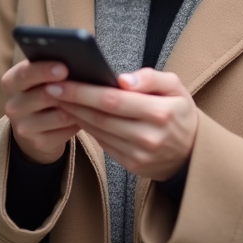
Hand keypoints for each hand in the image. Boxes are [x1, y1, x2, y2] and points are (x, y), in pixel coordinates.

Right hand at [1, 60, 80, 164]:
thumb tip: (77, 62)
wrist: (34, 126)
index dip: (44, 70)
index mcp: (11, 82)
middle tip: (86, 83)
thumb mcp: (40, 78)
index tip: (64, 68)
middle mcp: (13, 106)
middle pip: (43, 96)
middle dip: (67, 89)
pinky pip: (66, 131)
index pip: (24, 73)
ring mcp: (24, 127)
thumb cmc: (44, 91)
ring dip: (78, 107)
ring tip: (92, 99)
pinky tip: (87, 116)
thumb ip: (52, 68)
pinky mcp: (39, 143)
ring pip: (59, 115)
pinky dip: (79, 122)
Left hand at [50, 68, 196, 180]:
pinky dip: (87, 129)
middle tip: (50, 89)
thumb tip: (122, 79)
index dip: (83, 91)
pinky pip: (103, 144)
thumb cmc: (180, 112)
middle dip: (72, 102)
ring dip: (75, 115)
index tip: (61, 81)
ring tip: (58, 100)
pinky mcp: (132, 165)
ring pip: (98, 131)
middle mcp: (148, 136)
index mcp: (159, 113)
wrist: (192, 153)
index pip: (112, 100)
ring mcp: (138, 154)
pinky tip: (76, 115)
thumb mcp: (176, 87)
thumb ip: (150, 78)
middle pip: (100, 117)